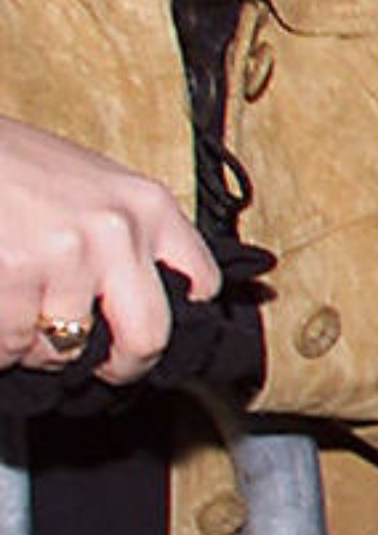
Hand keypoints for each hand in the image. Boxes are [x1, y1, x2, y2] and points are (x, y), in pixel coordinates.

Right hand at [0, 117, 219, 382]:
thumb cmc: (17, 165)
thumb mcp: (95, 185)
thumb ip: (125, 235)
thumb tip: (138, 297)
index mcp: (148, 206)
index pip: (201, 281)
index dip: (180, 316)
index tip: (159, 328)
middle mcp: (116, 233)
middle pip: (148, 337)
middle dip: (126, 365)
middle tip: (104, 368)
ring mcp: (65, 258)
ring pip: (64, 349)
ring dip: (38, 346)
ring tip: (22, 312)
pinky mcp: (15, 276)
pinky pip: (13, 345)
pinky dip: (1, 343)